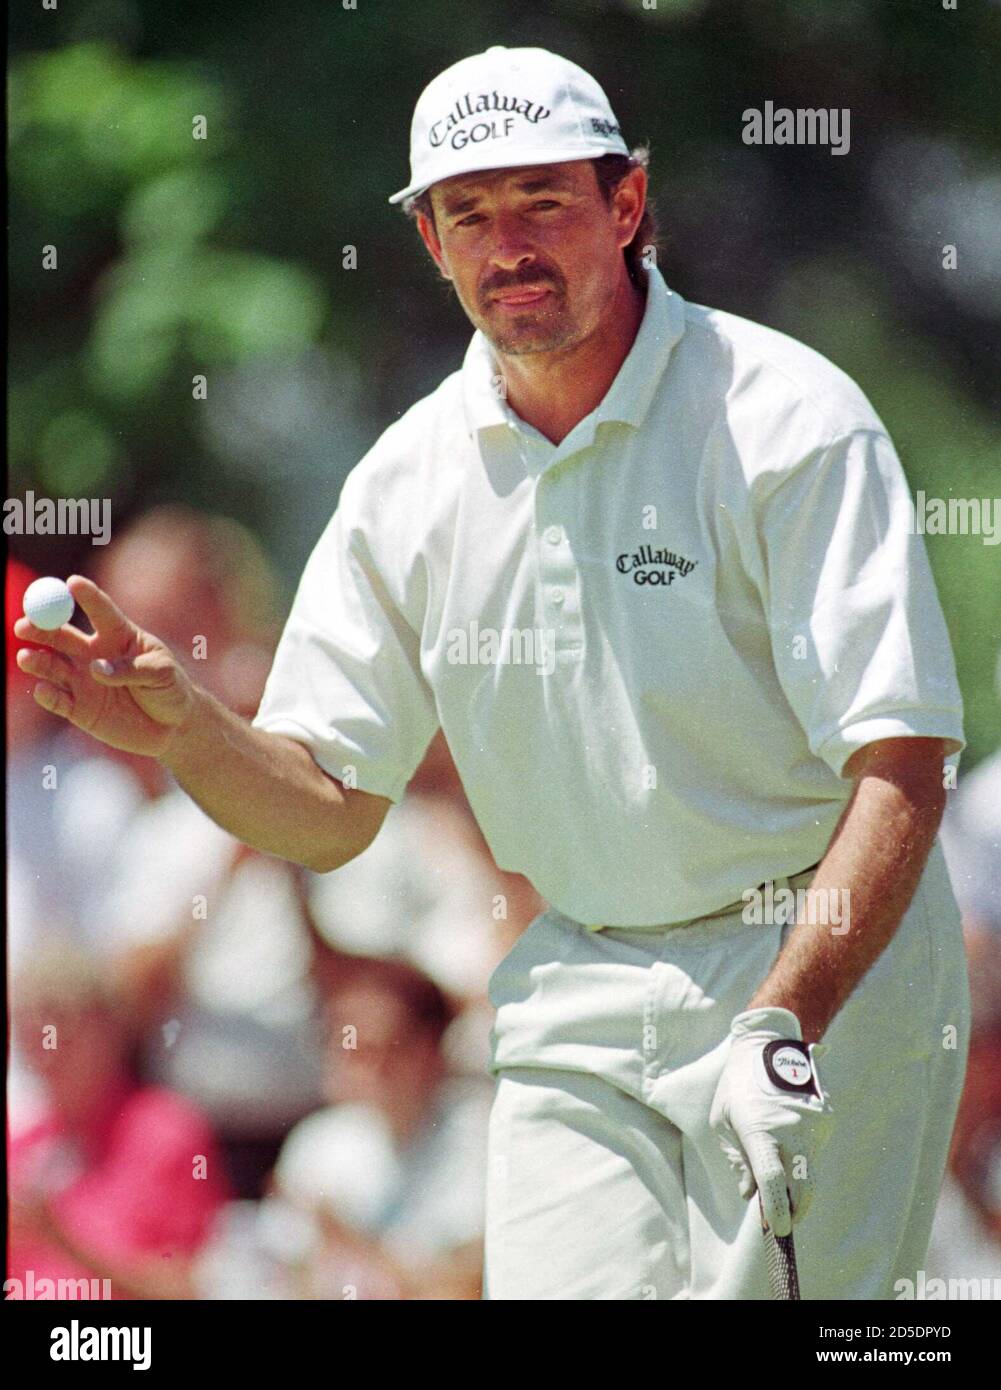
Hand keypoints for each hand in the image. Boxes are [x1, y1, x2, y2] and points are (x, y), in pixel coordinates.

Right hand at [14, 575, 196, 757]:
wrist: (172, 727)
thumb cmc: (171, 689)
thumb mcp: (161, 673)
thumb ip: (130, 669)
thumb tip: (96, 668)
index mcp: (118, 635)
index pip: (100, 610)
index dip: (86, 596)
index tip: (72, 582)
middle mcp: (93, 654)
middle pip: (61, 636)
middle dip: (41, 628)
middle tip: (25, 624)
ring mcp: (83, 680)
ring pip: (51, 666)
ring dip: (37, 661)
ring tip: (26, 658)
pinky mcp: (78, 708)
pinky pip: (56, 700)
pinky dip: (47, 695)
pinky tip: (43, 690)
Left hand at [709, 1007, 833, 1237]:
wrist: (769, 1044)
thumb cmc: (738, 1084)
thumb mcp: (723, 1120)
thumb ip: (738, 1160)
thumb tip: (750, 1194)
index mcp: (760, 1130)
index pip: (772, 1181)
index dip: (775, 1210)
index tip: (775, 1229)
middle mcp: (791, 1130)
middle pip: (803, 1187)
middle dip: (795, 1211)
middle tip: (784, 1222)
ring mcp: (812, 1126)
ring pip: (811, 1172)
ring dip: (798, 1185)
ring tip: (780, 1183)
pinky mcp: (824, 1121)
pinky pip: (814, 1152)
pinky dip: (803, 1161)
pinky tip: (788, 1147)